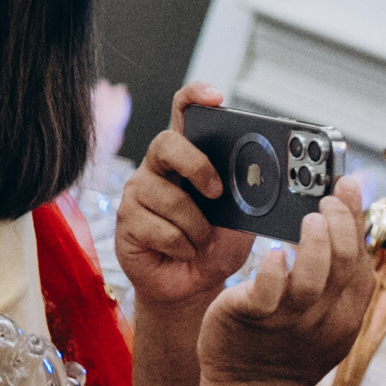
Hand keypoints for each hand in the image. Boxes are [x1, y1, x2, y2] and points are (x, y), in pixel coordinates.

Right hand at [116, 81, 258, 323]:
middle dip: (197, 166)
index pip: (184, 113)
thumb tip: (259, 181)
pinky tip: (182, 252)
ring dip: (196, 228)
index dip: (196, 97)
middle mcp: (159, 169)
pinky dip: (183, 247)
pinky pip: (161, 229)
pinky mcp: (126, 221)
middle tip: (217, 193)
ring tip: (200, 242)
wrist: (191, 287)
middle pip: (167, 144)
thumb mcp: (241, 222)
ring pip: (169, 198)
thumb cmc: (215, 248)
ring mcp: (138, 193)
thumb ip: (245, 198)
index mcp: (188, 158)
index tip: (215, 97)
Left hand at [201, 188, 385, 385]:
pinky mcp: (252, 318)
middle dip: (341, 224)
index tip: (347, 185)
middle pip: (345, 265)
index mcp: (346, 314)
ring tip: (308, 217)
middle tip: (326, 199)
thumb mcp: (324, 316)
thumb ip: (335, 277)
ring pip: (312, 278)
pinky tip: (274, 252)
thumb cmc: (286, 345)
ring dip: (314, 243)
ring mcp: (289, 319)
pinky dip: (272, 270)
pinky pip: (267, 293)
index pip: (362, 261)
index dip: (358, 220)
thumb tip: (342, 225)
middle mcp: (325, 317)